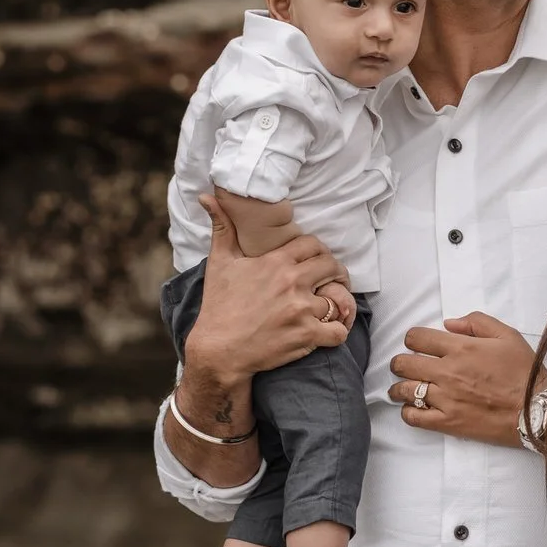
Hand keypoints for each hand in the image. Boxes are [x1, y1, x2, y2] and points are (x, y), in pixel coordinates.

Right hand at [183, 191, 349, 385]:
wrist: (218, 350)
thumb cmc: (218, 306)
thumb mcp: (218, 262)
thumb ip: (221, 227)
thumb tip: (207, 196)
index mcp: (276, 262)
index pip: (313, 245)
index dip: (317, 252)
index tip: (314, 261)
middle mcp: (292, 282)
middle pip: (332, 266)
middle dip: (334, 273)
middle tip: (330, 281)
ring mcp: (302, 310)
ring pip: (338, 299)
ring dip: (334, 303)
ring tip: (328, 307)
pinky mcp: (307, 336)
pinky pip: (339, 330)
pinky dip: (338, 330)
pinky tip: (328, 330)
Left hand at [385, 312, 538, 447]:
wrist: (537, 411)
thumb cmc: (525, 373)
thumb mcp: (508, 335)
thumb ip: (477, 322)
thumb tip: (449, 323)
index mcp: (461, 347)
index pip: (416, 338)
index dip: (413, 339)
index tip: (418, 345)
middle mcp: (447, 372)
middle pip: (403, 363)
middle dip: (401, 362)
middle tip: (407, 366)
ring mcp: (445, 399)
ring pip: (404, 390)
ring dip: (399, 387)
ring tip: (405, 388)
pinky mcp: (448, 423)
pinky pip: (413, 418)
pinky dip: (407, 412)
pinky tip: (414, 409)